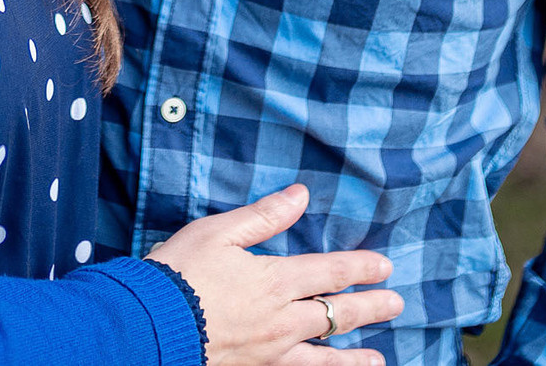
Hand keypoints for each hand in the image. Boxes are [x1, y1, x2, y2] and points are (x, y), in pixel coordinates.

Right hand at [147, 184, 402, 364]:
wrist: (150, 327)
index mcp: (275, 280)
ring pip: (325, 357)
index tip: (385, 266)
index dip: (360, 268)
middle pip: (337, 315)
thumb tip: (300, 195)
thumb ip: (263, 216)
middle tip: (396, 304)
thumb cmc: (179, 274)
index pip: (330, 272)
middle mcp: (281, 320)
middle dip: (370, 308)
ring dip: (355, 357)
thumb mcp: (218, 232)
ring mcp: (270, 353)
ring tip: (379, 359)